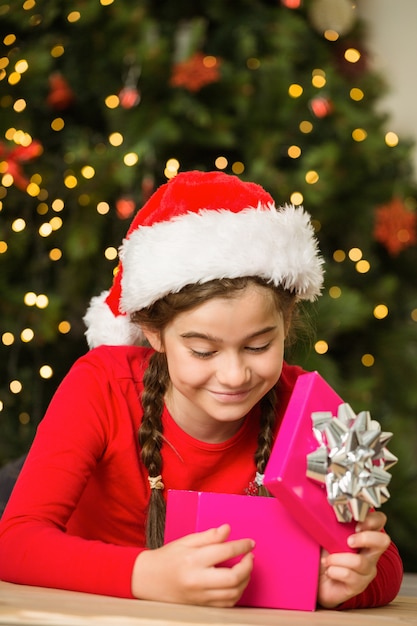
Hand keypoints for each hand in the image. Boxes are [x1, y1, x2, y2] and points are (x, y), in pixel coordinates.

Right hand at [131, 524, 253, 606]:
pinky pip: (226, 604)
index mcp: (193, 560)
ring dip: (245, 580)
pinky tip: (237, 583)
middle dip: (248, 566)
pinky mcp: (201, 606)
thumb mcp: (186, 541)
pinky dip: (236, 593)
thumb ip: (209, 536)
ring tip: (246, 568)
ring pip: (233, 593)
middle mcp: (198, 580)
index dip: (242, 546)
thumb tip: (227, 529)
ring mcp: (200, 596)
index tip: (250, 543)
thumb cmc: (166, 558)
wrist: (148, 579)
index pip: (225, 551)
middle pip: (233, 577)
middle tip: (250, 556)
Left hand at [317, 511, 390, 608]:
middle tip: (348, 541)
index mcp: (364, 535)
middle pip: (383, 541)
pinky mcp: (359, 585)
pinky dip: (334, 571)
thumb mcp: (327, 534)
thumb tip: (323, 505)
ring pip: (360, 562)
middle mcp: (370, 552)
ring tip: (327, 560)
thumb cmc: (325, 553)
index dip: (372, 519)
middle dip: (365, 538)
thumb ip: (332, 522)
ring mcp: (367, 570)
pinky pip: (350, 576)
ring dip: (339, 559)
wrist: (317, 579)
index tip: (356, 523)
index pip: (379, 521)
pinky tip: (329, 570)